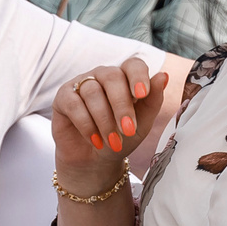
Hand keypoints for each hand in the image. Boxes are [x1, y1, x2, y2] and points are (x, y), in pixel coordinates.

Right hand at [51, 58, 168, 180]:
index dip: (138, 76)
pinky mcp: (63, 97)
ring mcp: (82, 84)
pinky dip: (86, 124)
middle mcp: (103, 76)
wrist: (96, 160)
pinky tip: (95, 140)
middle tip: (128, 130)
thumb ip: (153, 100)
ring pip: (92, 92)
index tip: (142, 94)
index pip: (133, 65)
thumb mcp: (142, 122)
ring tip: (112, 142)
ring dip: (104, 120)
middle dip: (122, 105)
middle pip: (112, 77)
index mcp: (126, 77)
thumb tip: (163, 75)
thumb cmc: (122, 137)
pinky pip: (74, 104)